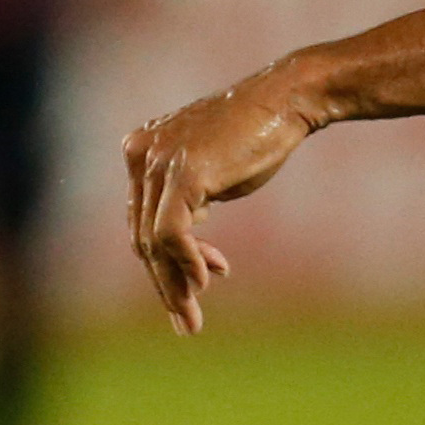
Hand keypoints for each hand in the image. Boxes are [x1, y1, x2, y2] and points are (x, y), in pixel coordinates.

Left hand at [122, 66, 323, 332]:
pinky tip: (206, 281)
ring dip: (174, 284)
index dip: (165, 263)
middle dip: (165, 283)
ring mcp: (157, 162)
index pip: (141, 222)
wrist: (285, 102)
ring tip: (193, 315)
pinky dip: (186, 263)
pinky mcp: (182, 174)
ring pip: (151, 242)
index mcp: (140, 152)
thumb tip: (180, 259)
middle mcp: (140, 154)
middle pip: (141, 237)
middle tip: (185, 322)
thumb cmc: (255, 137)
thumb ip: (186, 205)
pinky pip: (170, 234)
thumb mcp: (209, 174)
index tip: (196, 289)